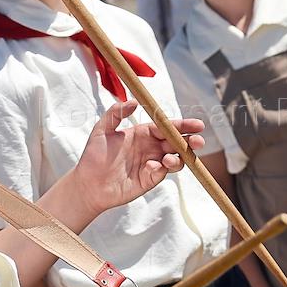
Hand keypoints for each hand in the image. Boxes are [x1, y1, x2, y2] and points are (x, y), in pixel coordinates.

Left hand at [73, 100, 204, 216]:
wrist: (88, 184)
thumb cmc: (93, 156)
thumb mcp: (101, 130)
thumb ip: (116, 113)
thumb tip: (134, 101)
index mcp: (143, 133)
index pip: (167, 127)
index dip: (183, 125)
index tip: (198, 125)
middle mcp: (151, 147)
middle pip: (177, 142)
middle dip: (190, 141)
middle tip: (199, 141)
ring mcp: (152, 164)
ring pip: (176, 159)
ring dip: (179, 157)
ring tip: (168, 158)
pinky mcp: (151, 180)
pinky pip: (163, 172)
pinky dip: (163, 168)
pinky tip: (151, 167)